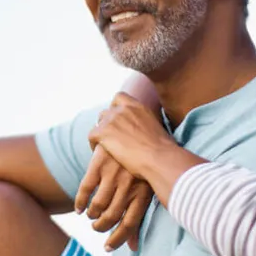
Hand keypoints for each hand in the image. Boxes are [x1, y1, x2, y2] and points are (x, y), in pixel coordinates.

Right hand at [75, 146, 153, 251]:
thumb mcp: (148, 187)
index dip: (118, 240)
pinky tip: (79, 207)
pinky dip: (80, 201)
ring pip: (97, 206)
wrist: (141, 125)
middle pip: (111, 217)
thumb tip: (133, 248)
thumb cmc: (146, 164)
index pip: (130, 224)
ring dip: (92, 216)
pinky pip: (85, 188)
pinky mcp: (99, 162)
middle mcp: (129, 185)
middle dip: (102, 227)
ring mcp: (113, 173)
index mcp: (144, 192)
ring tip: (91, 216)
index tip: (107, 247)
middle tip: (97, 228)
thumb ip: (138, 216)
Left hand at [88, 93, 205, 209]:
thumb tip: (149, 132)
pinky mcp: (103, 132)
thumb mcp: (157, 128)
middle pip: (106, 112)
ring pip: (98, 123)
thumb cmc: (163, 149)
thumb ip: (147, 123)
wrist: (159, 158)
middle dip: (107, 124)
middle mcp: (123, 109)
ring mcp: (112, 119)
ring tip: (106, 147)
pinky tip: (102, 154)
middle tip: (112, 138)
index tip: (118, 120)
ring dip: (101, 134)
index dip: (115, 108)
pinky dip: (94, 144)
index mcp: (137, 106)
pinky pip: (92, 136)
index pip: (119, 97)